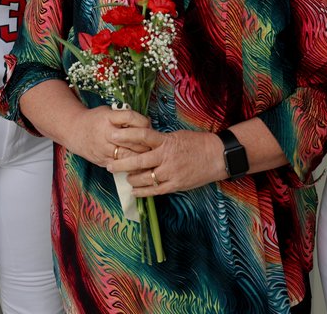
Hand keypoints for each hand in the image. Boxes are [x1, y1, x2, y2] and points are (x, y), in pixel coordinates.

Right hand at [69, 105, 150, 166]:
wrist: (74, 131)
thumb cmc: (95, 119)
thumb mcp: (108, 111)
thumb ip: (124, 116)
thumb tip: (147, 122)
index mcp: (108, 118)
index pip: (130, 117)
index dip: (143, 121)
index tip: (148, 124)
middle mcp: (106, 133)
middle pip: (133, 139)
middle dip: (146, 142)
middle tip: (155, 143)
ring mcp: (104, 149)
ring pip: (129, 155)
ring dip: (142, 156)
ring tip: (151, 155)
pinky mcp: (103, 161)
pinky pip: (122, 166)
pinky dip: (133, 166)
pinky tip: (141, 165)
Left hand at [107, 127, 226, 195]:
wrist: (218, 157)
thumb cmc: (198, 143)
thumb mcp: (177, 136)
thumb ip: (161, 140)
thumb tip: (144, 140)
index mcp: (166, 142)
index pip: (142, 136)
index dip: (126, 136)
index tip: (113, 135)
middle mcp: (166, 158)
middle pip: (138, 161)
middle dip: (121, 164)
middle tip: (109, 164)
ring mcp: (171, 173)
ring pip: (144, 178)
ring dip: (132, 179)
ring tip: (125, 178)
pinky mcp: (176, 185)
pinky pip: (155, 191)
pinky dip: (143, 192)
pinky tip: (134, 191)